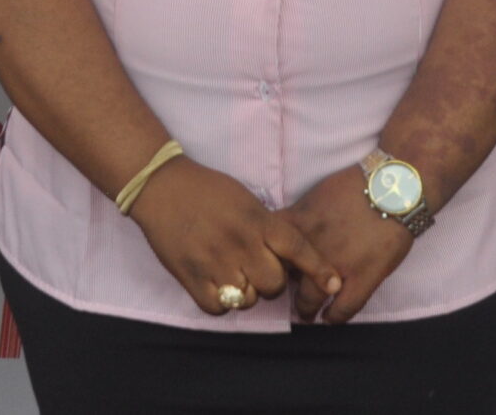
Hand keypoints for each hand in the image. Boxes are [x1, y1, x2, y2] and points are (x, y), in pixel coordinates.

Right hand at [128, 157, 341, 319]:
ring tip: (232, 273)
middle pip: (274, 284)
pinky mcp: (191, 278)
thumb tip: (288, 256)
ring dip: (245, 293)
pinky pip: (219, 308)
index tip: (334, 284)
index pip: (297, 248)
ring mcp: (215, 262)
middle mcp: (240, 243)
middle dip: (270, 281)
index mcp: (256, 221)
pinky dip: (221, 302)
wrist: (161, 186)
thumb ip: (267, 227)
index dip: (318, 268)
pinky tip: (216, 284)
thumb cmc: (207, 190)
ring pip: (248, 299)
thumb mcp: (246, 200)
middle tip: (256, 269)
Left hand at [275, 167, 413, 324]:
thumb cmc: (355, 185)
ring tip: (307, 313)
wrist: (393, 189)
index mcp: (298, 225)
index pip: (269, 251)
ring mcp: (336, 266)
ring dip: (306, 308)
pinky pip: (343, 308)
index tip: (270, 270)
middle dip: (283, 289)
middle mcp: (311, 248)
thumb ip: (299, 217)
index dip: (268, 263)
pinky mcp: (363, 278)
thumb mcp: (316, 195)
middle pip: (286, 279)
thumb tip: (287, 232)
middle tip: (285, 296)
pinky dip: (334, 317)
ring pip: (310, 299)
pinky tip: (329, 318)